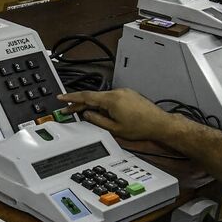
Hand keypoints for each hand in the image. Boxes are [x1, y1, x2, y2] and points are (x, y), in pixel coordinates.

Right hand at [60, 89, 181, 142]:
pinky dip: (104, 104)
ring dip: (93, 105)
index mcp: (111, 100)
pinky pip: (111, 98)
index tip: (62, 98)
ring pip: (102, 98)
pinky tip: (103, 113)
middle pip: (93, 97)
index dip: (72, 98)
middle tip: (70, 110)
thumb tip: (87, 115)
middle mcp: (117, 93)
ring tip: (87, 114)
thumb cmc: (141, 127)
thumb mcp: (115, 128)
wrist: (159, 123)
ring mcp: (124, 92)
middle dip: (81, 104)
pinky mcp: (129, 95)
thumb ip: (97, 120)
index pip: (86, 97)